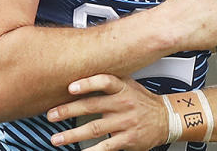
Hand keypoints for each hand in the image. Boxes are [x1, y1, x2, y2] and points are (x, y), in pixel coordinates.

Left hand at [47, 74, 166, 150]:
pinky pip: (107, 146)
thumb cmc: (142, 101)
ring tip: (57, 138)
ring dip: (72, 134)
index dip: (88, 83)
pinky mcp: (128, 139)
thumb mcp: (129, 85)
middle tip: (51, 115)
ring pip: (95, 128)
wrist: (166, 118)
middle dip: (68, 111)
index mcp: (122, 88)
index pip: (105, 82)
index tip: (70, 87)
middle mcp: (123, 104)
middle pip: (92, 106)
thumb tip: (82, 73)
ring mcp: (125, 122)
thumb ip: (109, 80)